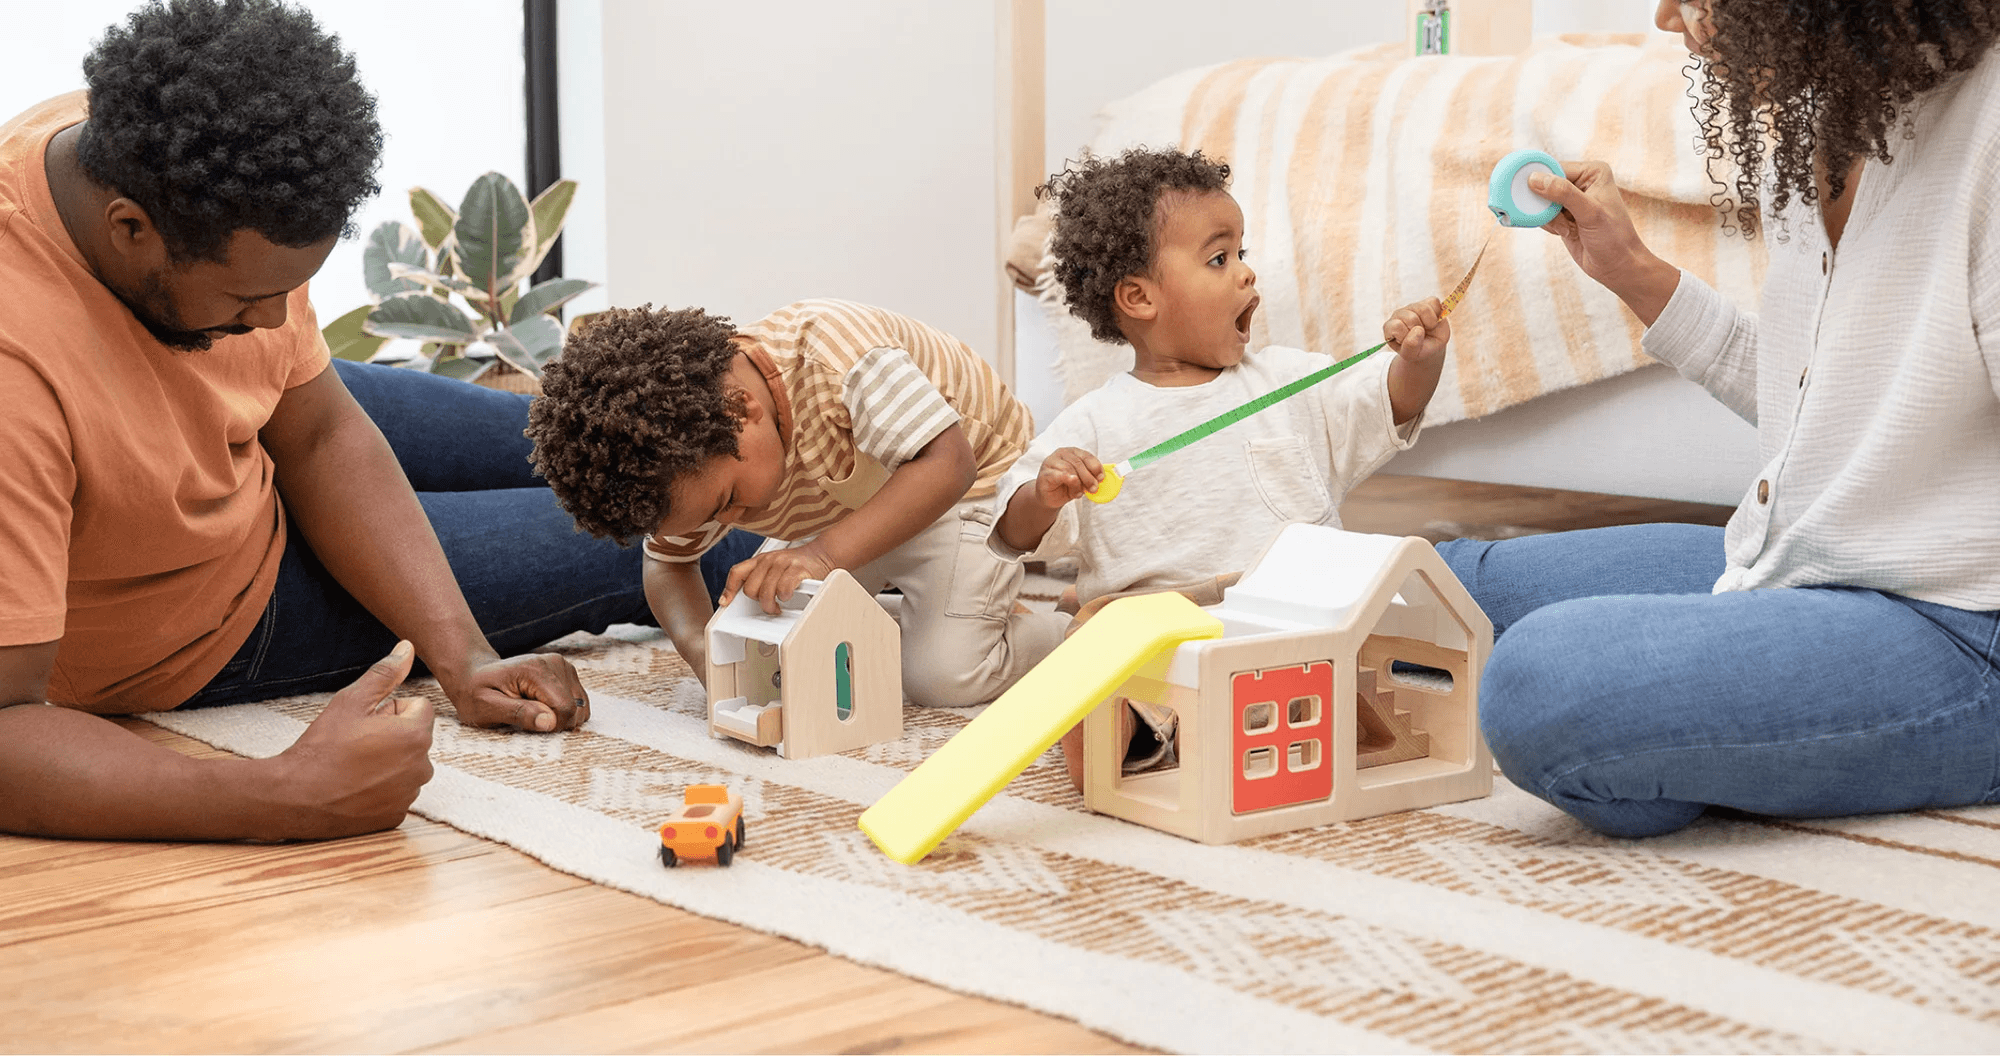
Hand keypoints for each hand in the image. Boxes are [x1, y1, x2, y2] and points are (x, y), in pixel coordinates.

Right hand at [265, 640, 434, 838]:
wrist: (294, 796)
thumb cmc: (322, 746)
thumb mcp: (351, 701)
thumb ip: (385, 673)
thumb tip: (408, 647)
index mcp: (416, 735)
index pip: (419, 707)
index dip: (391, 710)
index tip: (366, 722)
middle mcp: (422, 767)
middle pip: (415, 737)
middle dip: (392, 735)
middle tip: (356, 744)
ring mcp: (410, 794)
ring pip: (406, 765)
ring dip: (388, 762)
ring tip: (353, 766)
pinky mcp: (396, 815)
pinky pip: (397, 792)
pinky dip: (381, 788)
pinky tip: (354, 788)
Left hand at [446, 652, 592, 731]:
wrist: (474, 673)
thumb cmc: (475, 692)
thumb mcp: (486, 708)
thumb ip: (519, 714)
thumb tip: (550, 722)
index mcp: (536, 670)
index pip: (565, 708)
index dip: (550, 726)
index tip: (527, 724)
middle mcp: (555, 663)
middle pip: (576, 708)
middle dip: (555, 722)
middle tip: (526, 717)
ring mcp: (563, 666)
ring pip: (581, 707)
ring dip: (560, 717)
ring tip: (532, 710)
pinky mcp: (567, 673)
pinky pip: (579, 703)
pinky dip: (563, 712)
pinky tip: (541, 707)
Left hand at [721, 540, 835, 614]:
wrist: (821, 555)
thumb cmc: (797, 566)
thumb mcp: (774, 568)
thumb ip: (760, 579)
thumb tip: (744, 597)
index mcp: (760, 559)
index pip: (737, 572)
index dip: (729, 589)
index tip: (725, 603)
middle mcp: (769, 560)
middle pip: (750, 588)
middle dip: (758, 602)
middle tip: (769, 605)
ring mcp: (783, 563)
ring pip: (766, 592)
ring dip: (771, 604)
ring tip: (778, 605)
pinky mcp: (797, 570)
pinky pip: (783, 588)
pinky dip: (784, 596)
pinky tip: (787, 597)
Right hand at [1033, 447, 1104, 507]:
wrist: (1049, 497)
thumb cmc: (1066, 486)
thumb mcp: (1082, 481)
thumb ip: (1090, 477)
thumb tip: (1101, 479)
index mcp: (1073, 452)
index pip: (1086, 456)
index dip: (1096, 467)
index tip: (1101, 478)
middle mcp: (1061, 453)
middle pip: (1078, 463)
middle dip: (1088, 477)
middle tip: (1093, 488)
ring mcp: (1051, 462)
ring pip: (1069, 469)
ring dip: (1077, 483)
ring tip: (1078, 493)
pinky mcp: (1045, 473)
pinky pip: (1058, 475)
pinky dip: (1067, 479)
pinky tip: (1072, 483)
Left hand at [1384, 297, 1449, 366]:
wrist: (1431, 347)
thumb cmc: (1418, 350)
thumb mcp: (1411, 355)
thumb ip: (1410, 346)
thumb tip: (1418, 330)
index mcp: (1390, 327)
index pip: (1397, 326)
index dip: (1407, 337)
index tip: (1410, 343)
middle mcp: (1399, 314)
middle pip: (1411, 318)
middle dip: (1419, 331)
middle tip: (1420, 336)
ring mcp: (1413, 306)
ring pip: (1423, 309)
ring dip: (1429, 323)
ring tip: (1427, 329)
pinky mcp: (1427, 302)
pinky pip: (1434, 302)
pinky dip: (1437, 315)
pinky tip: (1433, 322)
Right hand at [1528, 162, 1679, 323]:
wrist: (1618, 267)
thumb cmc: (1613, 238)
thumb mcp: (1590, 213)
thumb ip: (1563, 193)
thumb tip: (1533, 179)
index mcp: (1592, 172)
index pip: (1555, 168)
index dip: (1539, 180)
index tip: (1526, 192)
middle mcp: (1581, 182)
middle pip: (1544, 184)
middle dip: (1543, 203)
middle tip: (1553, 217)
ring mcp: (1571, 199)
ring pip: (1540, 201)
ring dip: (1547, 217)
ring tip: (1567, 228)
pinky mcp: (1563, 216)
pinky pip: (1542, 215)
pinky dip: (1548, 225)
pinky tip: (1565, 233)